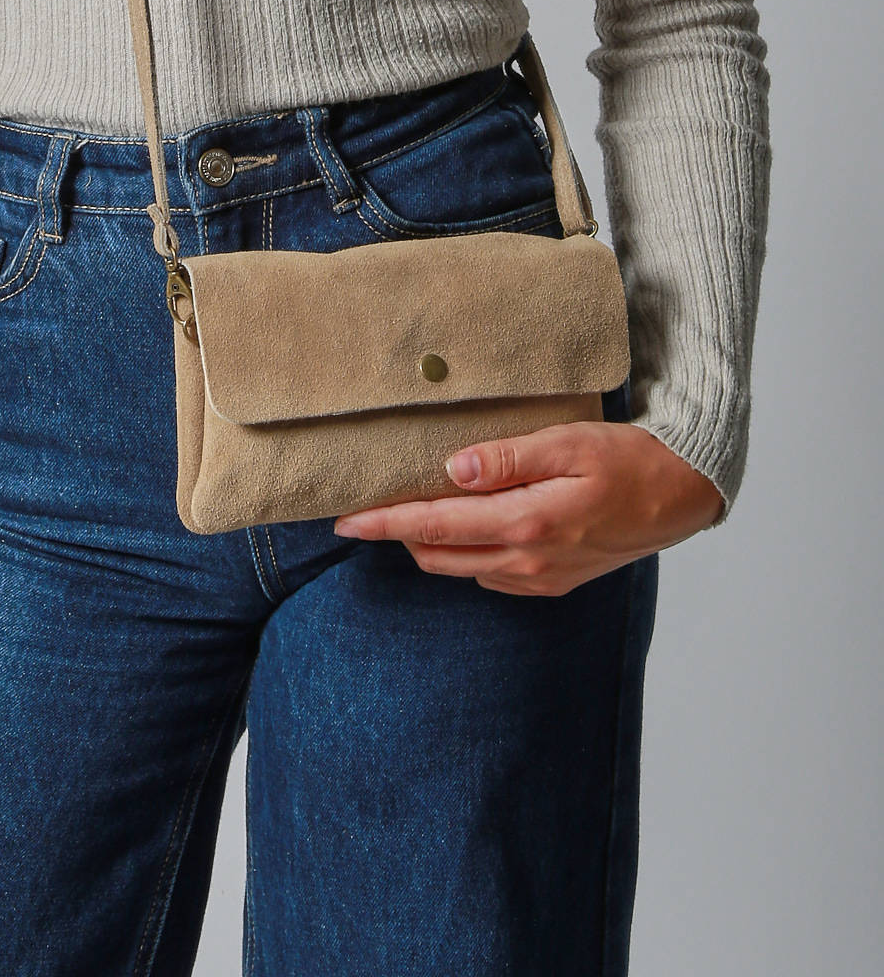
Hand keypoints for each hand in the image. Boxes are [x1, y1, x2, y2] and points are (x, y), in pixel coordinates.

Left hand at [333, 422, 724, 594]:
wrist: (681, 494)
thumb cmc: (627, 458)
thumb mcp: (568, 443)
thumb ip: (506, 458)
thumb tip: (450, 470)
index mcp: (527, 524)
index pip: (434, 526)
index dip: (384, 523)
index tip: (344, 519)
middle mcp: (529, 561)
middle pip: (439, 554)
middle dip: (396, 535)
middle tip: (367, 508)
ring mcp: (541, 578)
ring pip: (462, 568)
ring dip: (429, 544)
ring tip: (407, 512)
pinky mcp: (553, 583)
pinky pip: (491, 575)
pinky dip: (465, 554)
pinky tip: (462, 527)